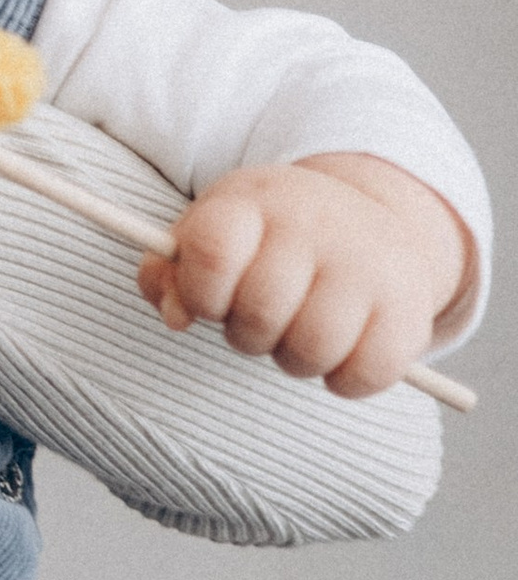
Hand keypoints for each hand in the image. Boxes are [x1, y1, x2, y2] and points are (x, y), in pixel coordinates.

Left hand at [141, 150, 470, 398]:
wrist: (372, 218)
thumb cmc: (268, 239)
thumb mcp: (211, 233)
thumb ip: (169, 272)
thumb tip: (176, 317)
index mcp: (256, 200)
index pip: (213, 253)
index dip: (201, 293)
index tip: (213, 297)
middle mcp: (317, 224)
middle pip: (259, 314)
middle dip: (247, 332)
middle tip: (262, 316)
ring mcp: (369, 266)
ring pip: (310, 352)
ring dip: (293, 358)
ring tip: (299, 330)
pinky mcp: (410, 312)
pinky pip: (362, 377)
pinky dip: (342, 379)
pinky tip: (341, 348)